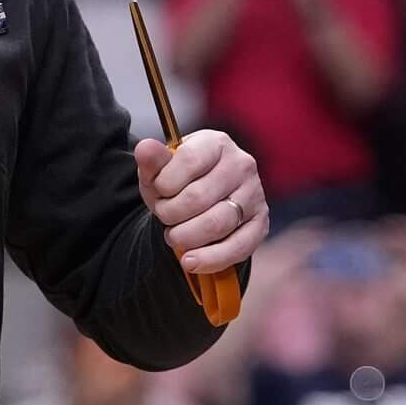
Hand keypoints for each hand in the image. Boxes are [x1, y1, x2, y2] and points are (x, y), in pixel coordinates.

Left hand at [133, 128, 267, 275]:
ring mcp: (254, 194)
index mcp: (216, 143)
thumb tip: (145, 149)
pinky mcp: (261, 223)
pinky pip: (238, 247)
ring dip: (186, 237)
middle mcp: (241, 164)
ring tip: (174, 235)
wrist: (201, 199)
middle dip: (171, 213)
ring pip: (217, 224)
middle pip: (199, 197)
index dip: (164, 183)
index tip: (158, 190)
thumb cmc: (179, 180)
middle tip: (163, 216)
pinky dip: (211, 258)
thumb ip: (152, 160)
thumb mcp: (161, 169)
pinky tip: (191, 261)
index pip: (188, 161)